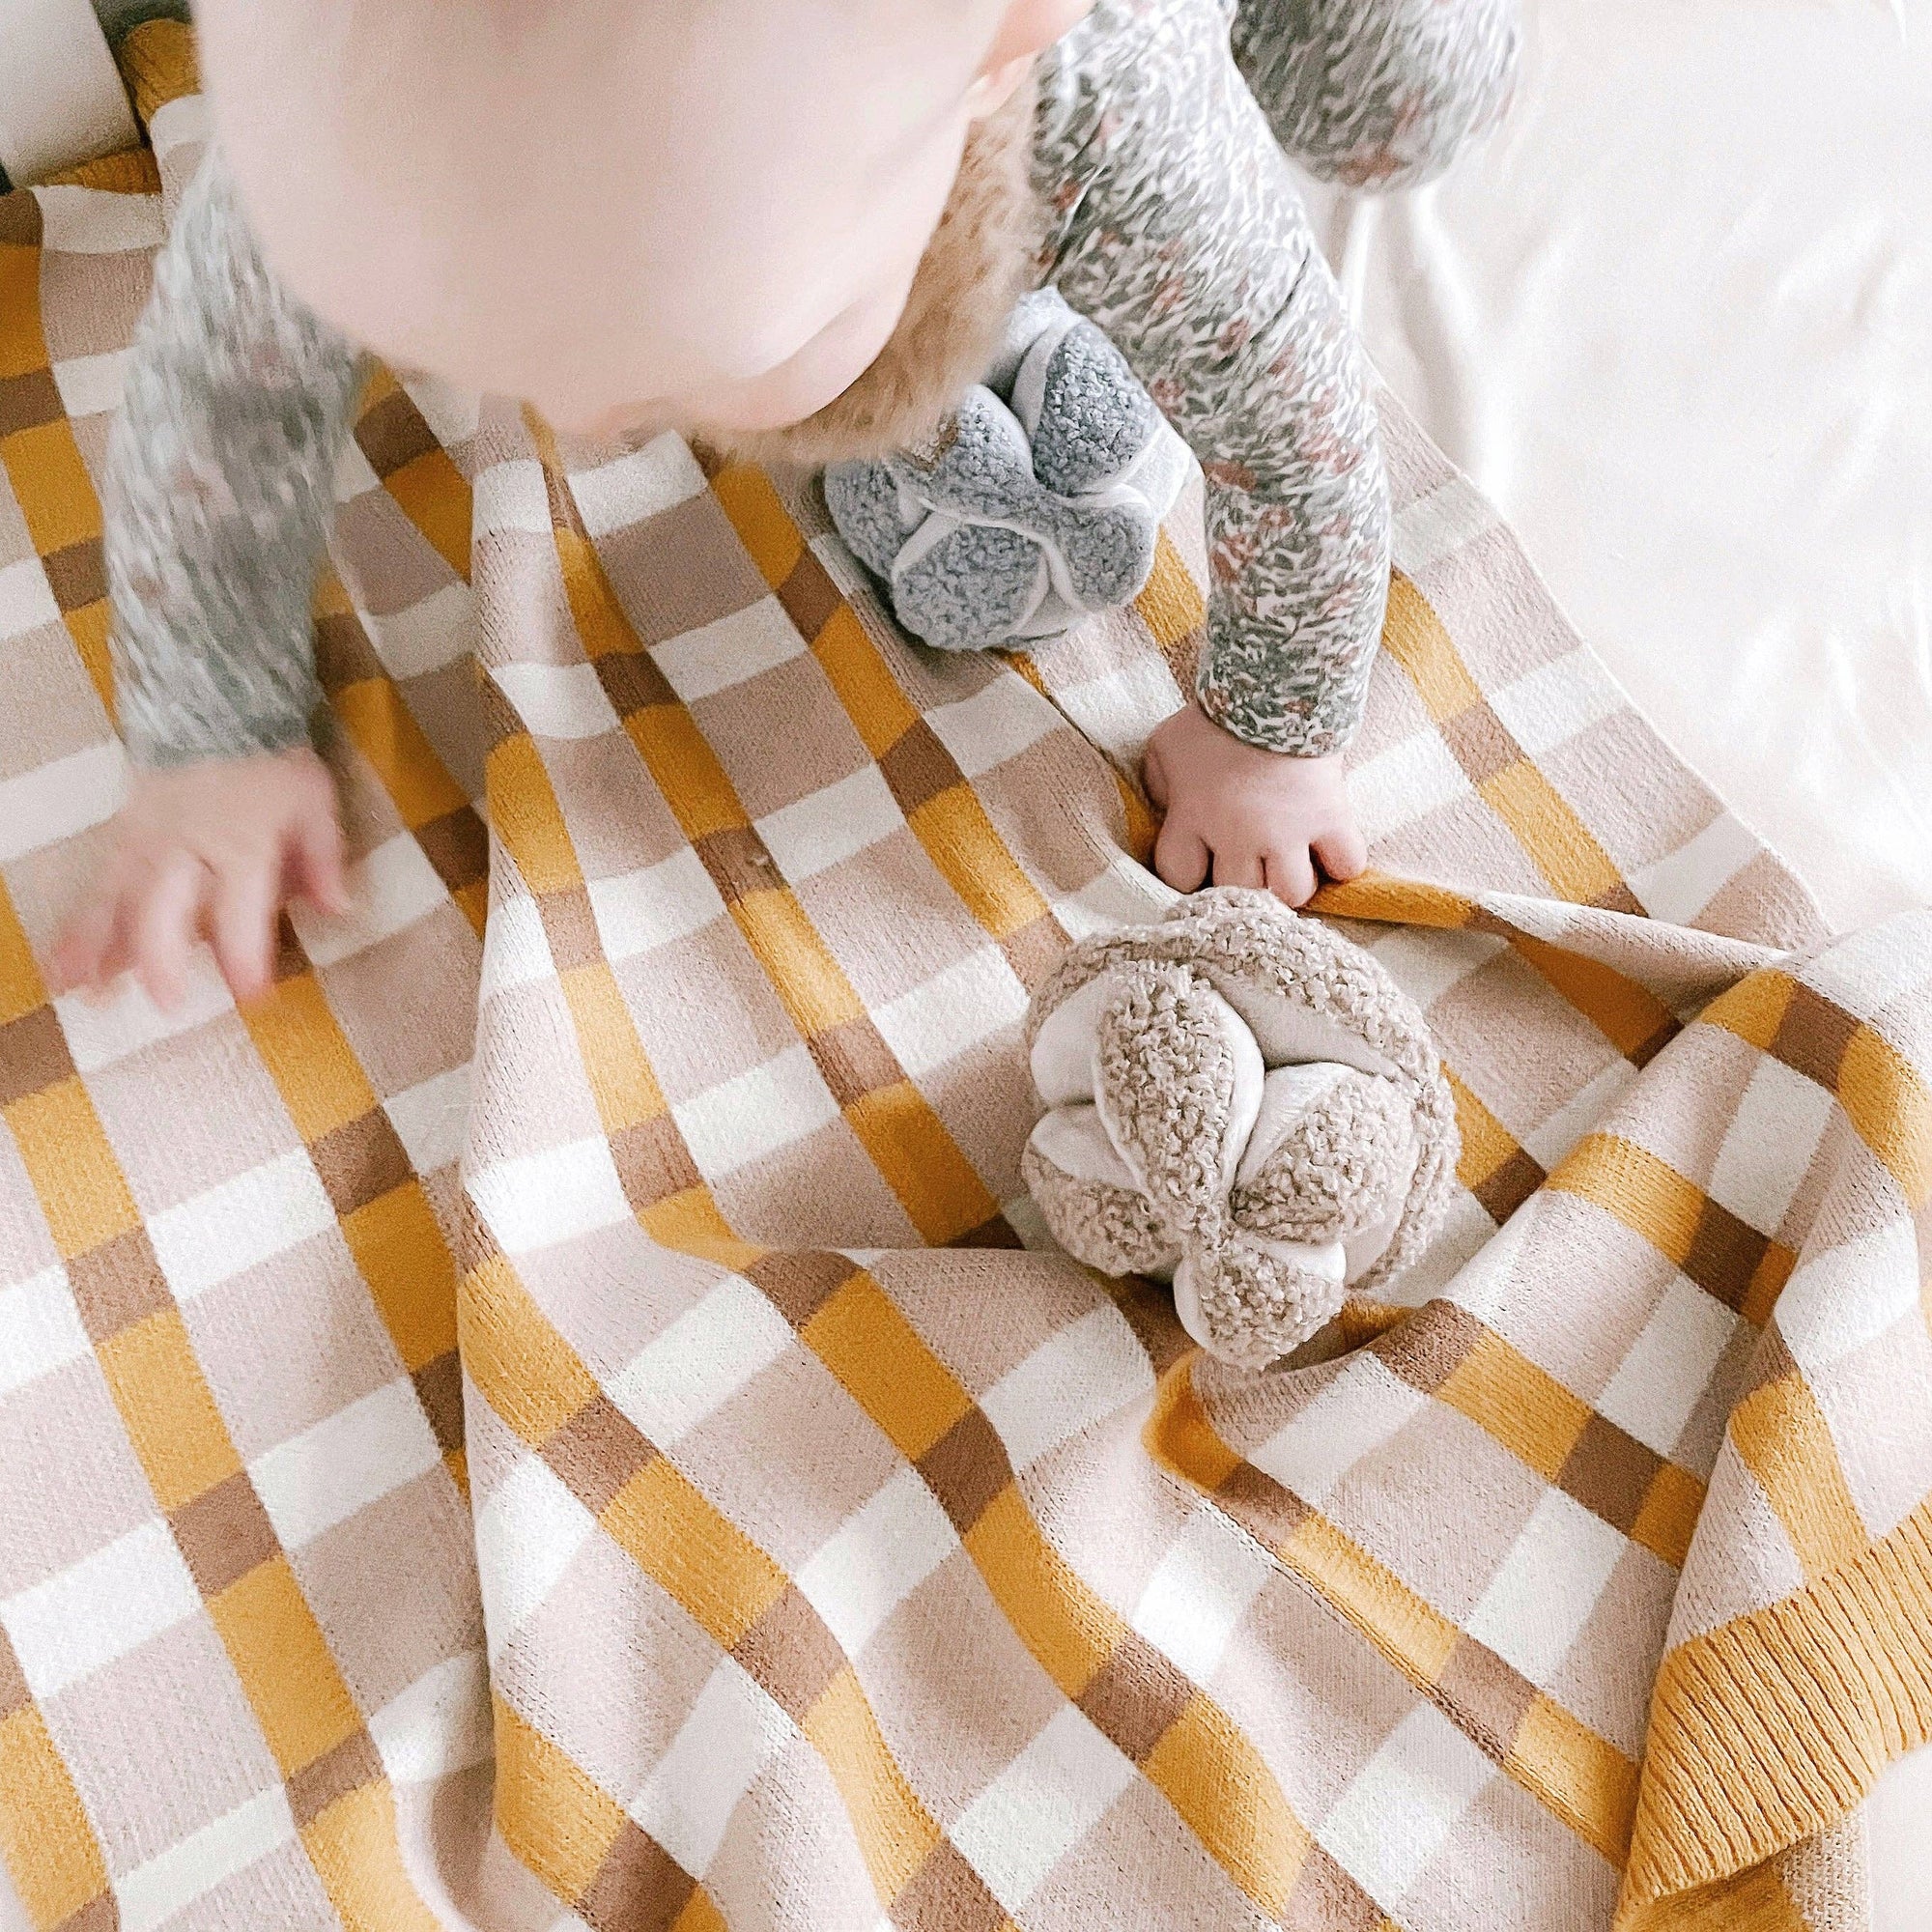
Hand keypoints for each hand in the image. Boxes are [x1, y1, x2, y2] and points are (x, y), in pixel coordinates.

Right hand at [52, 747, 347, 1009]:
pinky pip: (98, 884)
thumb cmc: (273, 760)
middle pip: (165, 906)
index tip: (251, 996)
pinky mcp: (122, 833)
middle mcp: (187, 845)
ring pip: (119, 899)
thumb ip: (324, 858)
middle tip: (168, 1003)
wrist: (216, 701)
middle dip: (163, 957)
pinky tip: (66, 965)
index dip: (244, 954)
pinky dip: (80, 926)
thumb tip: (339, 909)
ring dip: (104, 949)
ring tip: (93, 995)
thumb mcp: (314, 802)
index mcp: (242, 842)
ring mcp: (148, 838)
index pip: (241, 907)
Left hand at [1142, 701, 1366, 906]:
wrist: (1276, 681)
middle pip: (1240, 894)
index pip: (1179, 877)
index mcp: (1194, 817)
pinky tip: (1328, 850)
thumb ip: (1161, 785)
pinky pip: (1346, 864)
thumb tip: (1170, 813)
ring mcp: (1289, 830)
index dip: (1188, 875)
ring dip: (1289, 884)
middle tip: (1249, 866)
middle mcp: (1239, 835)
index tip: (1199, 862)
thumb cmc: (1215, 714)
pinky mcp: (1331, 817)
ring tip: (1288, 864)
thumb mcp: (1166, 744)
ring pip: (1292, 893)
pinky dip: (1340, 863)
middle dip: (1242, 886)